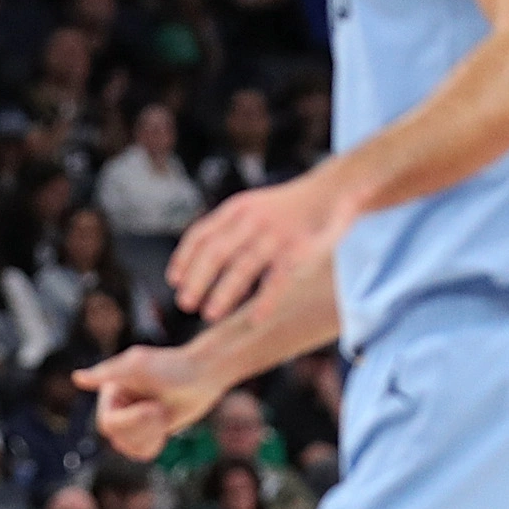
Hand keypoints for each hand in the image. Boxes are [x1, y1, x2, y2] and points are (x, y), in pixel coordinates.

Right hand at [76, 344, 227, 460]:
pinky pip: (139, 453)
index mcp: (110, 391)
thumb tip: (77, 378)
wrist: (204, 375)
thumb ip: (107, 373)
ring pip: (127, 448)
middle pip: (117, 438)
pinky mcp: (147, 431)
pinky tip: (164, 427)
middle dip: (145, 428)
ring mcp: (132, 420)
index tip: (156, 407)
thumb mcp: (138, 366)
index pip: (108, 423)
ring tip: (165, 415)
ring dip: (152, 435)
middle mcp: (117, 406)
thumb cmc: (172, 366)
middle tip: (163, 411)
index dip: (132, 421)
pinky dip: (154, 444)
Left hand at [164, 162, 362, 321]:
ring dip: (223, 293)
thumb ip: (227, 228)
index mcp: (237, 209)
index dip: (184, 258)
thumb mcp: (253, 207)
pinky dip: (266, 300)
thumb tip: (193, 262)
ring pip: (243, 268)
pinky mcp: (299, 250)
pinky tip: (254, 319)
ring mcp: (275, 235)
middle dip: (197, 280)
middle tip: (184, 304)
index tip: (174, 281)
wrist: (334, 188)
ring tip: (208, 315)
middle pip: (215, 252)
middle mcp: (252, 219)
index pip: (201, 234)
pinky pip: (278, 279)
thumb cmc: (287, 207)